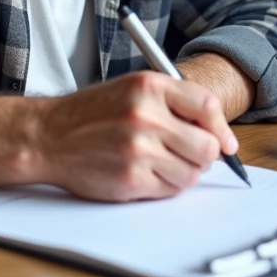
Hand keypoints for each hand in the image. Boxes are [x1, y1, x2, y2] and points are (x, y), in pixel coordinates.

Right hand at [32, 71, 238, 201]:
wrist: (49, 136)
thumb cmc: (92, 113)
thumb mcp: (133, 88)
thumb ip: (175, 102)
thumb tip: (218, 133)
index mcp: (149, 86)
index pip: (208, 106)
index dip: (222, 128)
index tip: (226, 142)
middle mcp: (146, 116)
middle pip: (207, 146)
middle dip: (205, 154)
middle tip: (191, 153)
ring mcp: (138, 150)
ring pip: (192, 173)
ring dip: (184, 172)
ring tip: (162, 162)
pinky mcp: (131, 179)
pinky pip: (171, 190)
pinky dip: (166, 186)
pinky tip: (147, 172)